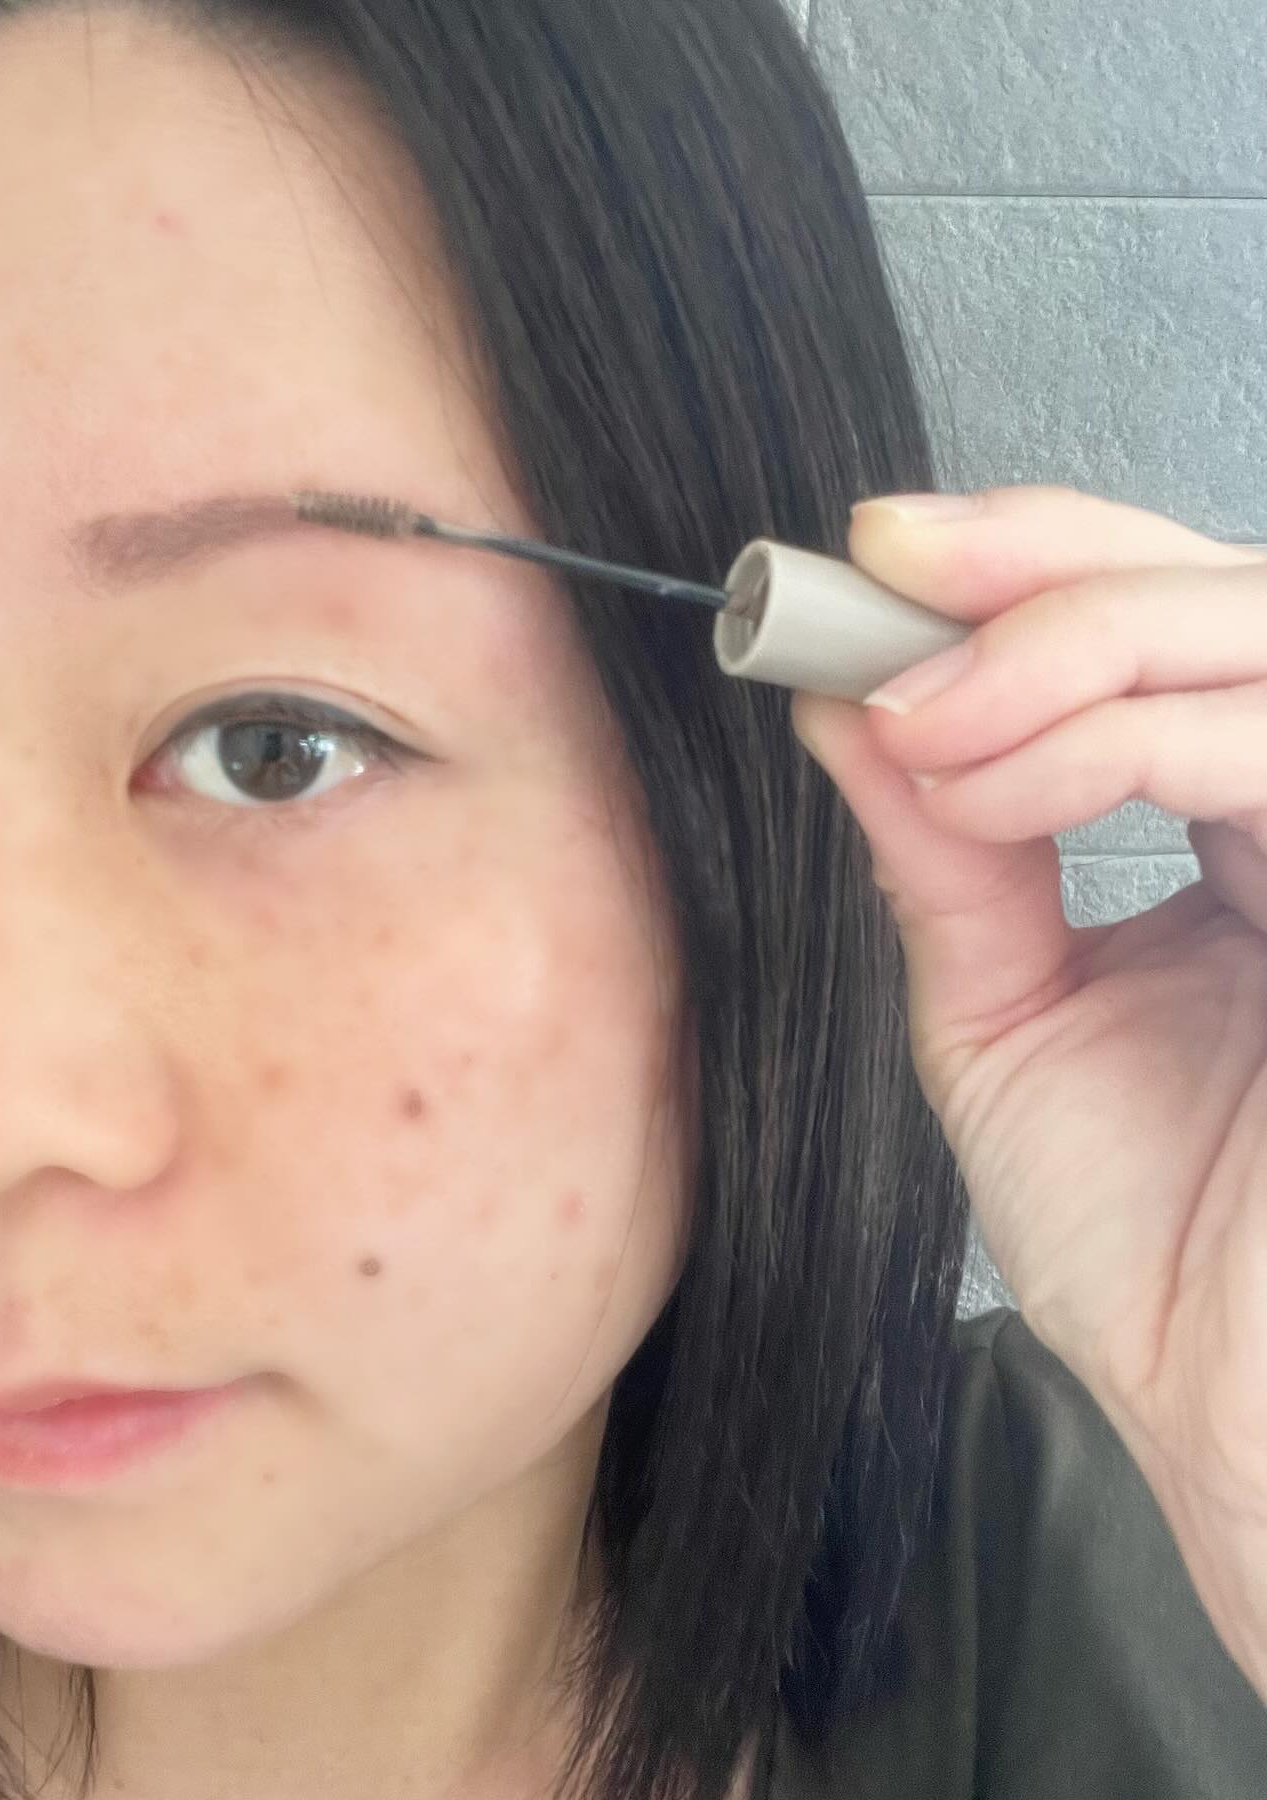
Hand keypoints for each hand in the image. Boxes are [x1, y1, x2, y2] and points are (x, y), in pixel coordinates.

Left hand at [788, 484, 1266, 1701]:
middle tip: (881, 574)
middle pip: (1222, 590)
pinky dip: (1124, 738)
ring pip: (1264, 632)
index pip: (1153, 635)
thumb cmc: (1141, 1240)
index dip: (1026, 567)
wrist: (1230, 1412)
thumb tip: (845, 703)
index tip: (867, 562)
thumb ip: (945, 858)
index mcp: (1236, 837)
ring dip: (1065, 642)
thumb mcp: (1002, 1014)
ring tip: (918, 713)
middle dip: (1041, 562)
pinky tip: (990, 788)